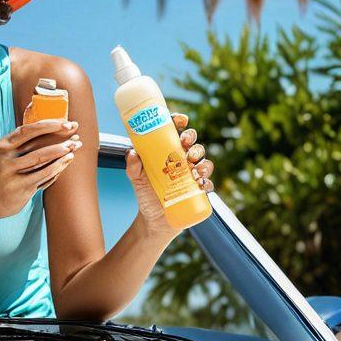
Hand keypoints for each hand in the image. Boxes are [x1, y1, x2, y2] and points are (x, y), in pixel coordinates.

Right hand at [0, 118, 80, 220]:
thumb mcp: (2, 155)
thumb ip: (19, 144)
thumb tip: (47, 128)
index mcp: (2, 146)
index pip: (28, 131)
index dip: (48, 125)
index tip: (65, 122)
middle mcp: (6, 160)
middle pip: (38, 147)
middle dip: (60, 140)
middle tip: (76, 135)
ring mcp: (13, 176)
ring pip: (43, 163)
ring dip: (61, 155)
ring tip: (74, 148)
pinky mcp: (21, 190)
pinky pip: (44, 178)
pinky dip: (56, 169)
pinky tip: (65, 163)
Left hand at [126, 112, 213, 241]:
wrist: (153, 220)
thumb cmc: (145, 194)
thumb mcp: (135, 178)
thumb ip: (132, 165)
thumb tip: (132, 153)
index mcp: (168, 152)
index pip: (176, 133)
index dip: (180, 123)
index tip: (180, 120)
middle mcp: (183, 162)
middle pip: (193, 144)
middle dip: (192, 140)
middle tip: (185, 144)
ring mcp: (192, 176)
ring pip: (204, 162)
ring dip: (202, 161)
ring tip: (194, 167)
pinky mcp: (199, 192)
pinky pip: (208, 184)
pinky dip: (206, 182)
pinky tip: (200, 183)